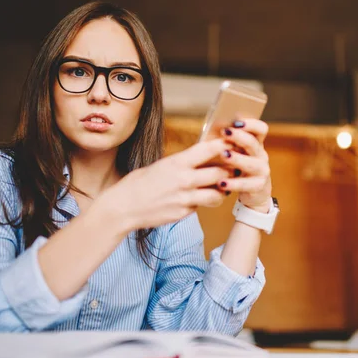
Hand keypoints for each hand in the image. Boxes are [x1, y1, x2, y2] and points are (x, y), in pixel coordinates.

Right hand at [95, 139, 231, 232]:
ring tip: (221, 187)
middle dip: (230, 171)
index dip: (224, 145)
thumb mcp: (160, 166)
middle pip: (220, 173)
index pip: (208, 149)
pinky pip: (202, 206)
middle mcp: (183, 180)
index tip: (231, 144)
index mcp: (176, 163)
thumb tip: (202, 158)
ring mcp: (185, 198)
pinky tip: (200, 198)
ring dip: (223, 191)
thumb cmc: (138, 184)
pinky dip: (204, 202)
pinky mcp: (183, 213)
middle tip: (234, 169)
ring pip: (218, 194)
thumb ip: (182, 163)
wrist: (122, 208)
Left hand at [218, 119, 271, 212]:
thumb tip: (211, 130)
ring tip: (224, 155)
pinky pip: (246, 184)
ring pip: (252, 163)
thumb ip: (227, 144)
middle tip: (225, 133)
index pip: (261, 129)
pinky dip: (233, 183)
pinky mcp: (258, 187)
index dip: (251, 124)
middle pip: (254, 143)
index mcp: (256, 145)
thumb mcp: (235, 155)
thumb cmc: (236, 170)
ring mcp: (262, 171)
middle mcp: (261, 156)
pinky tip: (221, 183)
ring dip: (238, 158)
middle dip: (239, 137)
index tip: (236, 122)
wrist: (252, 194)